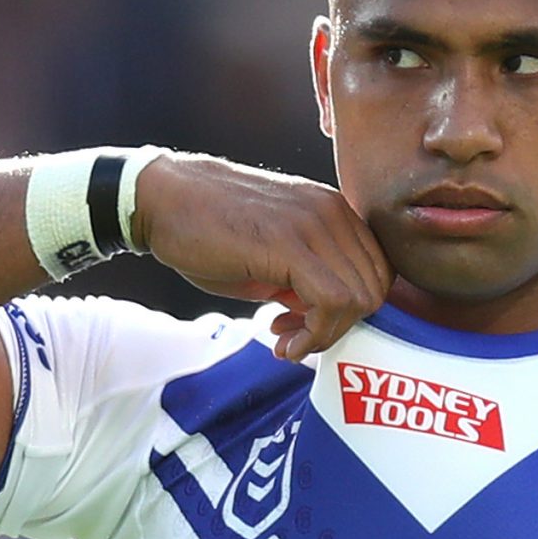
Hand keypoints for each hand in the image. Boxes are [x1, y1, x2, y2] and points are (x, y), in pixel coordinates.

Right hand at [134, 152, 391, 359]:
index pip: (378, 272)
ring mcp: (314, 224)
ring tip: (284, 340)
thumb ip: (305, 280)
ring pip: (358, 299)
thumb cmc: (206, 228)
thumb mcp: (270, 256)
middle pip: (375, 289)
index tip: (306, 325)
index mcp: (332, 211)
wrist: (159, 199)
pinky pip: (331, 302)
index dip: (350, 311)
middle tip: (293, 337)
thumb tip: (325, 317)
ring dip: (324, 335)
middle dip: (339, 327)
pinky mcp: (290, 244)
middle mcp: (332, 212)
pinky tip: (280, 340)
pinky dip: (313, 335)